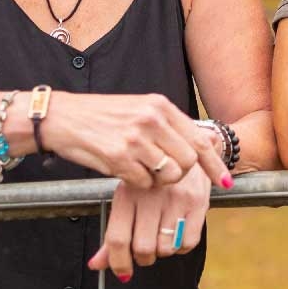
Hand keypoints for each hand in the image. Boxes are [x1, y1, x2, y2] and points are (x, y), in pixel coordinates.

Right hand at [49, 93, 231, 190]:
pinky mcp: (119, 157)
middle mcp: (152, 119)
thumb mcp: (139, 109)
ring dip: (158, 181)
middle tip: (161, 172)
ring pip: (169, 175)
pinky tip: (123, 170)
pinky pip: (143, 183)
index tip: (224, 182)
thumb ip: (168, 125)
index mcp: (160, 105)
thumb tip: (203, 144)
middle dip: (179, 174)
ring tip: (141, 169)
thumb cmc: (103, 116)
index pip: (199, 139)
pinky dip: (137, 183)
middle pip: (187, 162)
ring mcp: (136, 138)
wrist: (63, 118)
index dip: (214, 164)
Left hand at [87, 164, 210, 279]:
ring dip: (163, 251)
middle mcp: (150, 195)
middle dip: (143, 258)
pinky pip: (188, 243)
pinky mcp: (197, 203)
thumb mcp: (129, 199)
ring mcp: (175, 199)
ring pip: (166, 248)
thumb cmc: (153, 182)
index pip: (117, 239)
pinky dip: (181, 246)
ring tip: (162, 236)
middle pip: (143, 248)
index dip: (118, 262)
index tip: (122, 271)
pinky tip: (178, 233)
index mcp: (127, 193)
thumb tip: (96, 265)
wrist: (188, 152)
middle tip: (145, 251)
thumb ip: (114, 234)